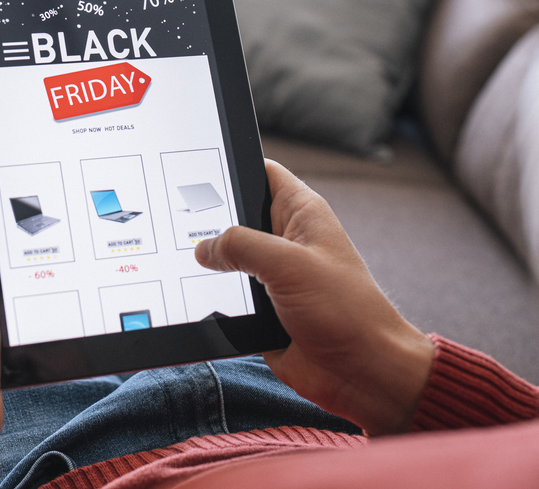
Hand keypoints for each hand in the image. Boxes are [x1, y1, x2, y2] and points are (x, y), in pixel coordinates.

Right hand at [195, 160, 433, 434]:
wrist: (363, 375)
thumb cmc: (345, 312)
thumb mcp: (288, 264)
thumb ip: (241, 245)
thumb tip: (204, 247)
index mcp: (301, 214)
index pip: (261, 172)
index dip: (231, 165)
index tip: (193, 164)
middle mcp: (286, 241)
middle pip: (235, 217)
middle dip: (208, 221)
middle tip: (174, 222)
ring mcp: (273, 277)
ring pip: (227, 260)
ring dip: (209, 267)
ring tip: (177, 262)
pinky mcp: (263, 310)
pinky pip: (227, 298)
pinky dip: (213, 300)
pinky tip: (192, 299)